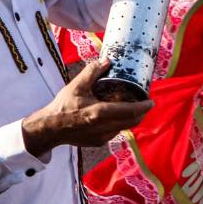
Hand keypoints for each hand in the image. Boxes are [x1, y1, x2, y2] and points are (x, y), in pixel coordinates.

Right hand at [21, 59, 152, 154]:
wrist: (50, 129)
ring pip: (124, 128)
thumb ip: (92, 72)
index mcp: (100, 113)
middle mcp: (104, 127)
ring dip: (130, 118)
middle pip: (131, 122)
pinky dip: (119, 124)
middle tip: (145, 103)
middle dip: (141, 113)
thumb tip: (107, 61)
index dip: (144, 107)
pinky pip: (114, 132)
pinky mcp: (98, 142)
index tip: (152, 101)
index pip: (130, 111)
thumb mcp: (76, 85)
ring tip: (132, 107)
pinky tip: (115, 115)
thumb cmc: (63, 107)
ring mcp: (102, 137)